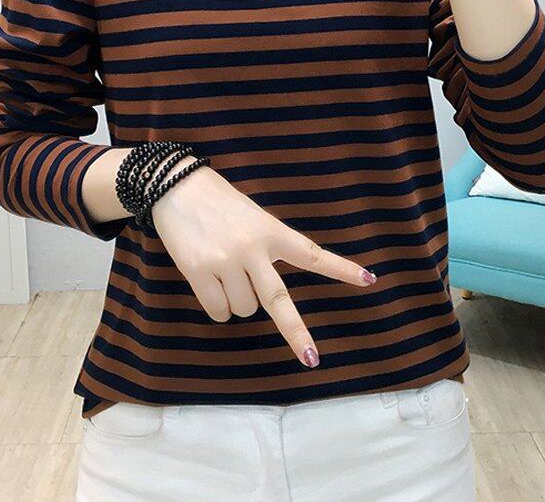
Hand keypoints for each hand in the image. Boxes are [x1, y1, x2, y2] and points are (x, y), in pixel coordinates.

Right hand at [151, 158, 376, 367]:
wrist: (176, 186)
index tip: (368, 279)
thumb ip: (266, 247)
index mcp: (272, 231)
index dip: (340, 269)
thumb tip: (264, 294)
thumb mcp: (253, 217)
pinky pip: (217, 310)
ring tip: (223, 271)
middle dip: (296, 332)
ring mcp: (225, 262)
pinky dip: (216, 306)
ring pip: (243, 308)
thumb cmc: (219, 202)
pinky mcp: (199, 272)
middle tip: (311, 359)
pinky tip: (208, 282)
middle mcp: (252, 249)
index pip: (312, 253)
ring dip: (237, 301)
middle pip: (278, 300)